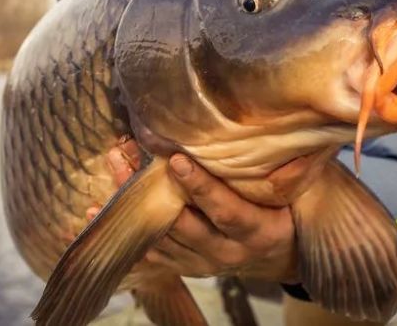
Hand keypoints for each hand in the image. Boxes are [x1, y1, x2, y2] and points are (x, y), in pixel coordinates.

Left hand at [96, 138, 299, 282]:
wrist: (278, 254)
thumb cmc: (288, 208)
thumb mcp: (302, 191)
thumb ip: (297, 167)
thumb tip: (300, 131)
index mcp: (258, 232)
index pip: (226, 210)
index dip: (201, 187)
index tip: (176, 160)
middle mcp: (227, 253)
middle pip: (183, 224)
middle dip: (151, 189)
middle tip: (125, 154)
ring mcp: (201, 263)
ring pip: (160, 236)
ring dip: (132, 203)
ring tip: (112, 164)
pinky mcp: (181, 266)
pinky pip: (146, 253)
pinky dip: (119, 233)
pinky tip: (94, 213)